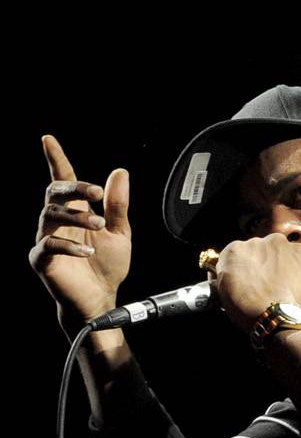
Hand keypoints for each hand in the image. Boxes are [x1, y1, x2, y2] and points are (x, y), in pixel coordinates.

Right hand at [30, 135, 130, 332]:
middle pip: (53, 193)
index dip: (55, 159)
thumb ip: (118, 205)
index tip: (48, 139)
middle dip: (73, 188)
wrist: (101, 298)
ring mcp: (46, 239)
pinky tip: (87, 252)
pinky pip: (48, 245)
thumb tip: (119, 172)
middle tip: (95, 193)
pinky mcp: (42, 259)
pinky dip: (69, 246)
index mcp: (76, 212)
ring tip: (100, 227)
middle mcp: (58, 222)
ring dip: (77, 217)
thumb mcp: (120, 233)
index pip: (63, 180)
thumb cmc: (107, 265)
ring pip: (50, 215)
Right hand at [212, 233, 300, 334]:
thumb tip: (228, 268)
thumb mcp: (223, 289)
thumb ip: (226, 272)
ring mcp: (277, 244)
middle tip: (268, 281)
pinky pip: (298, 253)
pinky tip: (293, 279)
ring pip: (279, 250)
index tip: (252, 276)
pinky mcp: (298, 250)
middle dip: (264, 262)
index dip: (247, 267)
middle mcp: (254, 241)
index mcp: (233, 249)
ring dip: (280, 261)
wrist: (273, 314)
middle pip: (260, 250)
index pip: (240, 253)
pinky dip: (297, 263)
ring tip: (281, 281)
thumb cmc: (246, 307)